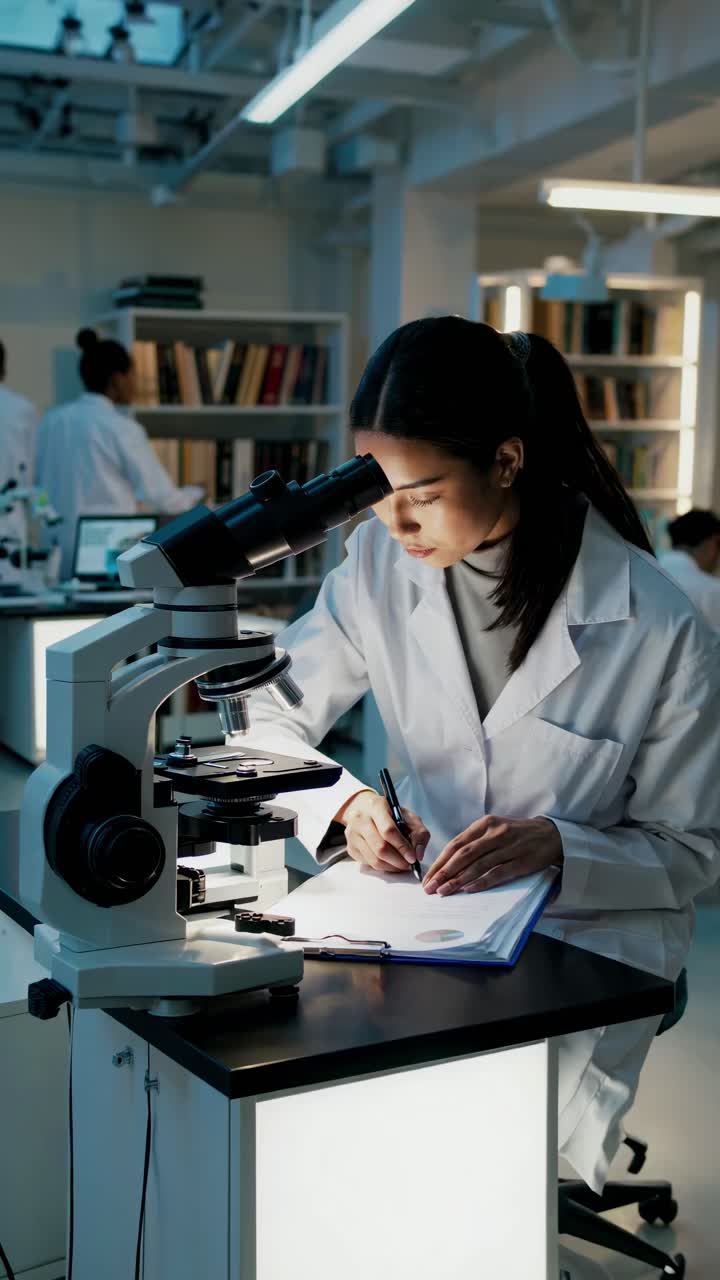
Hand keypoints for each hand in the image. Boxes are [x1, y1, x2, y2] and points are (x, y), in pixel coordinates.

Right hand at [335, 789, 430, 873]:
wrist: (367, 812)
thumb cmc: (391, 815)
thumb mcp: (409, 817)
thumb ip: (419, 834)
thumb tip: (418, 855)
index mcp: (376, 806)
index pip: (389, 831)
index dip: (402, 847)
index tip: (413, 858)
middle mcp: (359, 819)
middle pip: (380, 848)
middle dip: (398, 860)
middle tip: (409, 864)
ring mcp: (352, 834)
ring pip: (374, 859)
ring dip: (392, 867)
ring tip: (402, 865)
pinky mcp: (350, 847)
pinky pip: (369, 864)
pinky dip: (383, 867)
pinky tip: (391, 862)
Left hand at [423, 815, 561, 895]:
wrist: (549, 834)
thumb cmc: (516, 834)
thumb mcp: (494, 829)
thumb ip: (474, 842)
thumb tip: (448, 862)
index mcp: (485, 824)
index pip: (456, 844)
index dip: (440, 861)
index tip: (428, 876)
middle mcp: (495, 833)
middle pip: (464, 855)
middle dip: (444, 872)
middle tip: (430, 887)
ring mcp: (509, 847)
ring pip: (478, 865)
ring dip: (459, 880)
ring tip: (444, 891)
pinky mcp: (521, 861)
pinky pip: (498, 873)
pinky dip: (482, 881)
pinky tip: (469, 889)